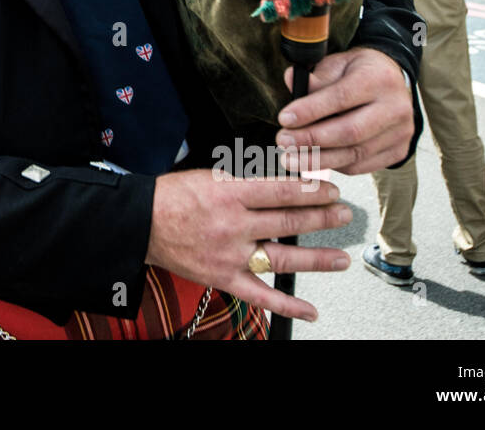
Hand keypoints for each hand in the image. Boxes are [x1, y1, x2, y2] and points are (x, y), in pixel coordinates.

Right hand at [146, 170, 350, 322]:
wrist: (141, 222)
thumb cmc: (172, 196)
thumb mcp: (210, 176)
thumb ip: (245, 183)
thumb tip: (281, 186)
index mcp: (230, 193)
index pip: (282, 191)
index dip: (311, 191)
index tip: (330, 190)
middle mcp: (234, 225)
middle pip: (289, 221)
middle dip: (322, 217)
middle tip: (343, 215)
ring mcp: (231, 254)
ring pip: (282, 257)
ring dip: (317, 258)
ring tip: (341, 257)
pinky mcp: (223, 277)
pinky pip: (259, 294)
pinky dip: (286, 304)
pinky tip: (310, 309)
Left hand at [276, 47, 414, 174]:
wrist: (392, 82)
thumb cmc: (358, 73)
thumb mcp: (337, 65)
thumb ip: (316, 77)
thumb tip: (291, 80)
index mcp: (379, 79)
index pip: (341, 98)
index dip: (310, 111)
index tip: (283, 119)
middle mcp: (396, 107)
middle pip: (349, 132)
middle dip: (311, 140)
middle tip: (283, 142)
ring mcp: (401, 132)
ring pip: (354, 154)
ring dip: (318, 160)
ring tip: (291, 158)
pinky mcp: (398, 151)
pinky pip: (361, 166)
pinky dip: (334, 166)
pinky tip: (315, 161)